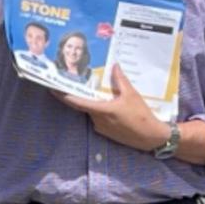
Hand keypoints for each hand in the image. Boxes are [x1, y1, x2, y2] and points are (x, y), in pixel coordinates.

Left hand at [52, 65, 168, 151]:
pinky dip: (100, 111)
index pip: (77, 102)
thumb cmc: (141, 116)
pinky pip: (98, 119)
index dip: (63, 96)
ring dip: (94, 104)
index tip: (53, 89)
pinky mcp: (106, 132)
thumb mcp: (132, 94)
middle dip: (80, 96)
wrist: (151, 137)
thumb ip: (121, 80)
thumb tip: (115, 66)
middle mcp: (97, 120)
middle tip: (76, 84)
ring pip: (92, 112)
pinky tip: (110, 106)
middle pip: (84, 106)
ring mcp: (101, 127)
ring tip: (99, 93)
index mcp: (101, 110)